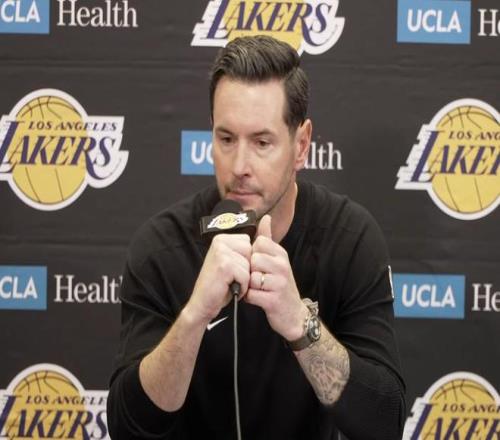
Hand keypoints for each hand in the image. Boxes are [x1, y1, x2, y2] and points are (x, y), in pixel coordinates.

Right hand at [187, 234, 250, 324]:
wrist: (203, 303)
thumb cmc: (220, 284)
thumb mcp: (235, 261)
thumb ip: (250, 243)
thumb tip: (268, 218)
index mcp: (222, 238)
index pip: (249, 244)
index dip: (245, 261)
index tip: (231, 269)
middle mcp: (220, 241)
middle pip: (251, 253)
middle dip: (246, 269)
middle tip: (230, 277)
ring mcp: (221, 252)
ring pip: (249, 265)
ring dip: (243, 279)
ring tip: (229, 283)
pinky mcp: (224, 265)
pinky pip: (246, 275)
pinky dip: (241, 286)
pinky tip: (228, 287)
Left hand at [245, 215, 307, 340]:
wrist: (294, 314)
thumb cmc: (280, 284)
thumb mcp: (277, 259)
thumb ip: (267, 239)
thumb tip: (265, 218)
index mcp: (281, 254)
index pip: (258, 244)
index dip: (253, 255)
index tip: (259, 265)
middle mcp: (282, 266)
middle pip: (252, 260)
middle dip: (250, 271)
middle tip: (259, 280)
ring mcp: (279, 283)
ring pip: (251, 277)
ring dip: (249, 286)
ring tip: (259, 289)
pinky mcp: (273, 300)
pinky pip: (251, 294)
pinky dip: (250, 298)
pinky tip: (258, 299)